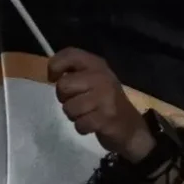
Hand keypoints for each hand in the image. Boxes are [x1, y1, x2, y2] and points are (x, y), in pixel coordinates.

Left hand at [47, 47, 154, 161]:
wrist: (130, 126)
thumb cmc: (105, 101)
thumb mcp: (92, 80)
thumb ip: (74, 73)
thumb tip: (52, 74)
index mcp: (96, 64)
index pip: (69, 55)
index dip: (54, 66)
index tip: (54, 78)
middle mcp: (101, 77)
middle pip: (63, 86)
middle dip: (64, 98)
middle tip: (78, 102)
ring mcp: (105, 97)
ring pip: (69, 108)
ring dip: (74, 116)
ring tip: (88, 114)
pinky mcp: (106, 117)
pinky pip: (79, 124)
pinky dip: (82, 128)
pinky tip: (93, 124)